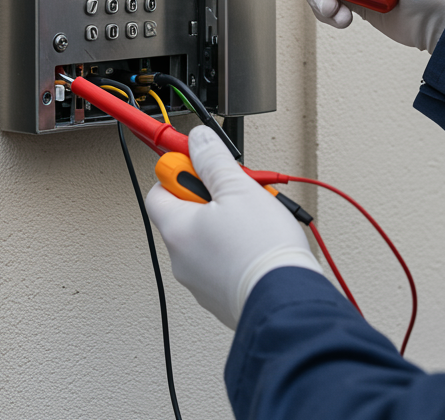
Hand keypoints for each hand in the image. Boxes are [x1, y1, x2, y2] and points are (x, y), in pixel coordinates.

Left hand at [145, 126, 321, 329]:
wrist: (286, 304)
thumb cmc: (261, 250)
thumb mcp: (238, 188)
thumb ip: (213, 160)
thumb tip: (198, 140)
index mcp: (178, 229)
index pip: (158, 191)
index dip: (178, 172)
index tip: (199, 164)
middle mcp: (181, 259)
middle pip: (185, 214)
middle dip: (210, 197)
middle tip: (236, 192)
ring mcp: (200, 282)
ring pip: (206, 239)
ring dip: (225, 224)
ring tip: (254, 220)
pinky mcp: (221, 298)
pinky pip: (222, 263)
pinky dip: (235, 250)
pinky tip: (259, 245)